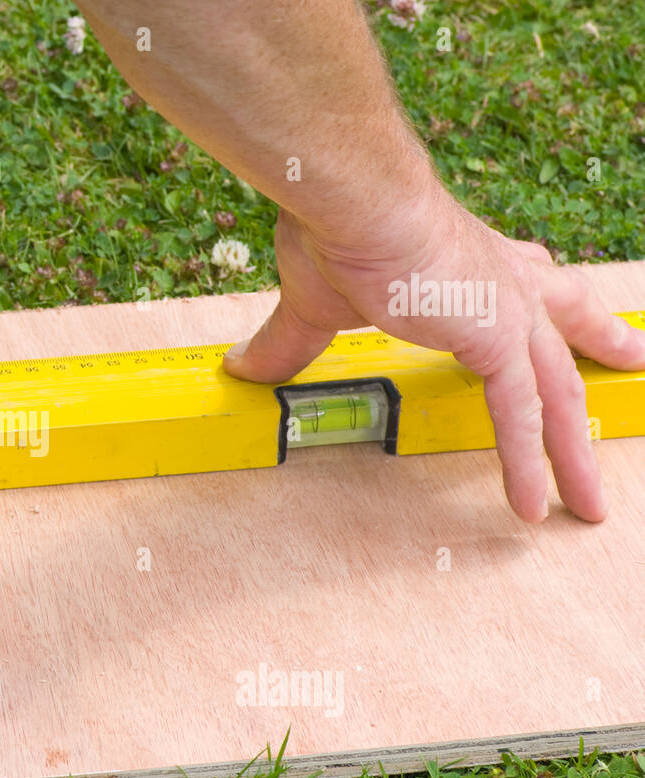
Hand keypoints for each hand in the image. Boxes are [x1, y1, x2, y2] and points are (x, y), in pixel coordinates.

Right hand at [223, 192, 644, 522]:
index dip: (543, 295)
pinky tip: (534, 505)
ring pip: (557, 392)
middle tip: (633, 358)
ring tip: (592, 498)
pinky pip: (521, 416)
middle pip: (566, 325)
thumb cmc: (339, 227)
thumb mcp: (314, 299)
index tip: (568, 305)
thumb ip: (292, 343)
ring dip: (574, 449)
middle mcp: (503, 279)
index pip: (524, 278)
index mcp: (469, 259)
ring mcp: (508, 312)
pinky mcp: (497, 342)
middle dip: (601, 344)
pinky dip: (528, 463)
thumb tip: (243, 369)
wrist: (356, 201)